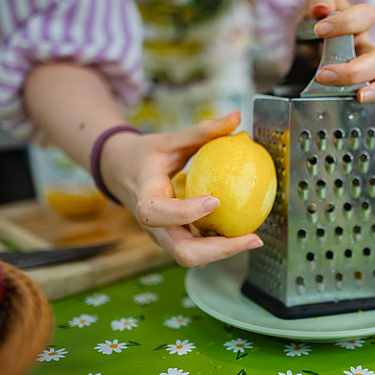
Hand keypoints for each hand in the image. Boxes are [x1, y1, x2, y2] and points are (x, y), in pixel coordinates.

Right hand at [100, 111, 262, 267]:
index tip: (214, 201)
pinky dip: (220, 247)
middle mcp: (152, 225)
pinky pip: (197, 251)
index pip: (155, 212)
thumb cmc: (146, 156)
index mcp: (144, 196)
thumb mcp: (169, 140)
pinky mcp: (174, 240)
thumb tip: (237, 117)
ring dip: (223, 252)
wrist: (121, 174)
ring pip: (191, 258)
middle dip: (218, 250)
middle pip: (180, 251)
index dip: (183, 212)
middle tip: (252, 237)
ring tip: (253, 239)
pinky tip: (243, 234)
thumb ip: (202, 130)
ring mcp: (163, 237)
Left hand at [297, 0, 374, 119]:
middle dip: (353, 69)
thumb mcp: (313, 7)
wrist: (307, 47)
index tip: (320, 30)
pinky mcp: (371, 86)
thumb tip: (322, 8)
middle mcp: (368, 48)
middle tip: (324, 75)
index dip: (346, 22)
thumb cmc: (316, 25)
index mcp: (358, 25)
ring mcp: (373, 69)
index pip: (365, 16)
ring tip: (359, 97)